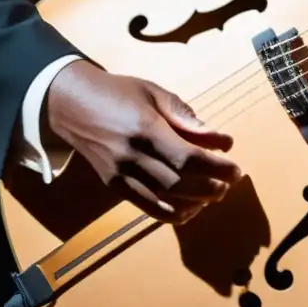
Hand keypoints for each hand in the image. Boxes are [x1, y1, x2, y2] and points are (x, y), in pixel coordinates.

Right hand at [47, 60, 240, 223]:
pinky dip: (172, 213)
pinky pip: (146, 207)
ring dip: (197, 202)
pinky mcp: (113, 185)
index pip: (188, 158)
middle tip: (230, 182)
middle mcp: (131, 156)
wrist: (71, 104)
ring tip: (216, 194)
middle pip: (180, 183)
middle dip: (212, 187)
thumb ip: (187, 118)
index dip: (217, 168)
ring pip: (165, 200)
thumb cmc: (119, 93)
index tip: (236, 168)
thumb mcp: (155, 94)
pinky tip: (191, 208)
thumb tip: (221, 140)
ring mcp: (120, 174)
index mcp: (145, 129)